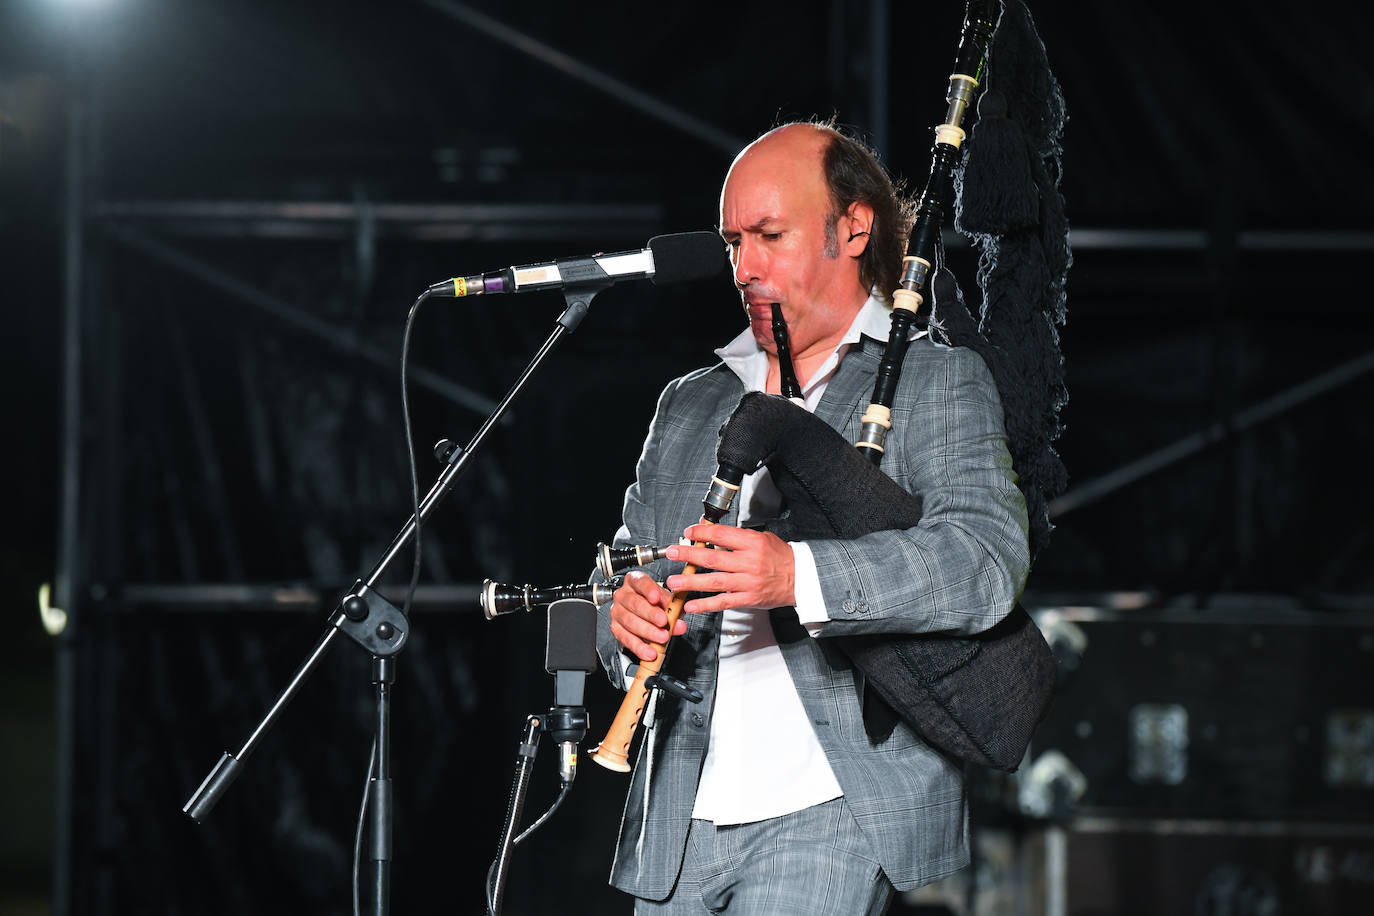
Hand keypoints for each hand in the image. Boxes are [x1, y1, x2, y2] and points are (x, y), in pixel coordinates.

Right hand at [609, 570, 686, 662]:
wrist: (641, 613)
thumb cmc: (653, 603)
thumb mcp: (665, 601)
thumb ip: (672, 609)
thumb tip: (679, 623)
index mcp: (635, 581)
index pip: (640, 582)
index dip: (648, 590)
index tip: (656, 598)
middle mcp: (623, 595)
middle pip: (635, 603)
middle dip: (650, 614)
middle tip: (664, 622)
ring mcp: (617, 611)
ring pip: (630, 621)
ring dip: (648, 632)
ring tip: (661, 638)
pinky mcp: (615, 628)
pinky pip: (626, 638)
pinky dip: (639, 647)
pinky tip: (649, 651)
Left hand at [665, 523, 794, 613]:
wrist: (800, 578)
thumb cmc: (781, 557)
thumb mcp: (762, 538)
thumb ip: (738, 537)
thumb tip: (711, 534)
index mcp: (752, 543)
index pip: (721, 535)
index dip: (701, 533)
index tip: (688, 533)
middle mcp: (749, 562)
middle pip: (713, 558)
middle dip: (688, 555)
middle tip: (672, 553)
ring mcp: (748, 582)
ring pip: (714, 582)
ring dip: (691, 582)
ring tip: (674, 582)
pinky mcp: (748, 599)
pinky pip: (723, 602)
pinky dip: (705, 605)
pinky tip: (691, 605)